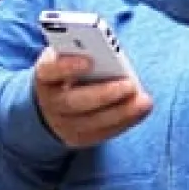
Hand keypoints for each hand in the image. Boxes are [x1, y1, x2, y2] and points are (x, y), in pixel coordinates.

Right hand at [32, 47, 152, 147]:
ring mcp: (62, 124)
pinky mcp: (78, 138)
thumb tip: (110, 52)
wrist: (53, 100)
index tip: (89, 61)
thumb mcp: (69, 55)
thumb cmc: (69, 69)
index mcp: (45, 75)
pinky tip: (139, 111)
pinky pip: (102, 134)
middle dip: (104, 94)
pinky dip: (123, 122)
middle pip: (73, 102)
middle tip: (130, 85)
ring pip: (91, 123)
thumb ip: (83, 51)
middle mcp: (50, 102)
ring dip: (121, 112)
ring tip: (143, 101)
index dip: (67, 66)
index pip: (49, 71)